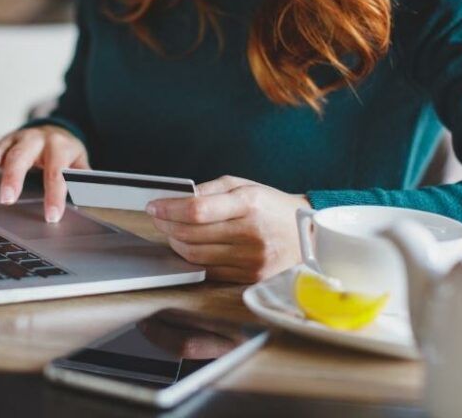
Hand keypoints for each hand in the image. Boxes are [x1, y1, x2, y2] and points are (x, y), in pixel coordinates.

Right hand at [0, 126, 88, 222]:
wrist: (55, 127)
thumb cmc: (66, 151)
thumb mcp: (80, 160)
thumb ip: (83, 177)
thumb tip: (92, 195)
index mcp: (57, 146)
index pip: (56, 172)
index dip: (54, 194)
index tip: (51, 215)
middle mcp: (33, 139)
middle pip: (22, 157)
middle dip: (13, 177)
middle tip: (7, 199)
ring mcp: (14, 140)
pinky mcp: (0, 144)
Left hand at [147, 176, 308, 282]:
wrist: (308, 234)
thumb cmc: (272, 206)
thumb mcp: (245, 186)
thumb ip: (210, 189)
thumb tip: (177, 197)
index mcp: (249, 204)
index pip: (197, 210)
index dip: (169, 208)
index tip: (153, 206)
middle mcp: (250, 233)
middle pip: (191, 234)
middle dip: (166, 225)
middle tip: (158, 217)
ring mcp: (251, 258)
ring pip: (196, 255)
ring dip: (175, 243)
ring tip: (171, 231)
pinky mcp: (250, 276)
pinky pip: (209, 270)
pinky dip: (192, 259)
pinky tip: (189, 247)